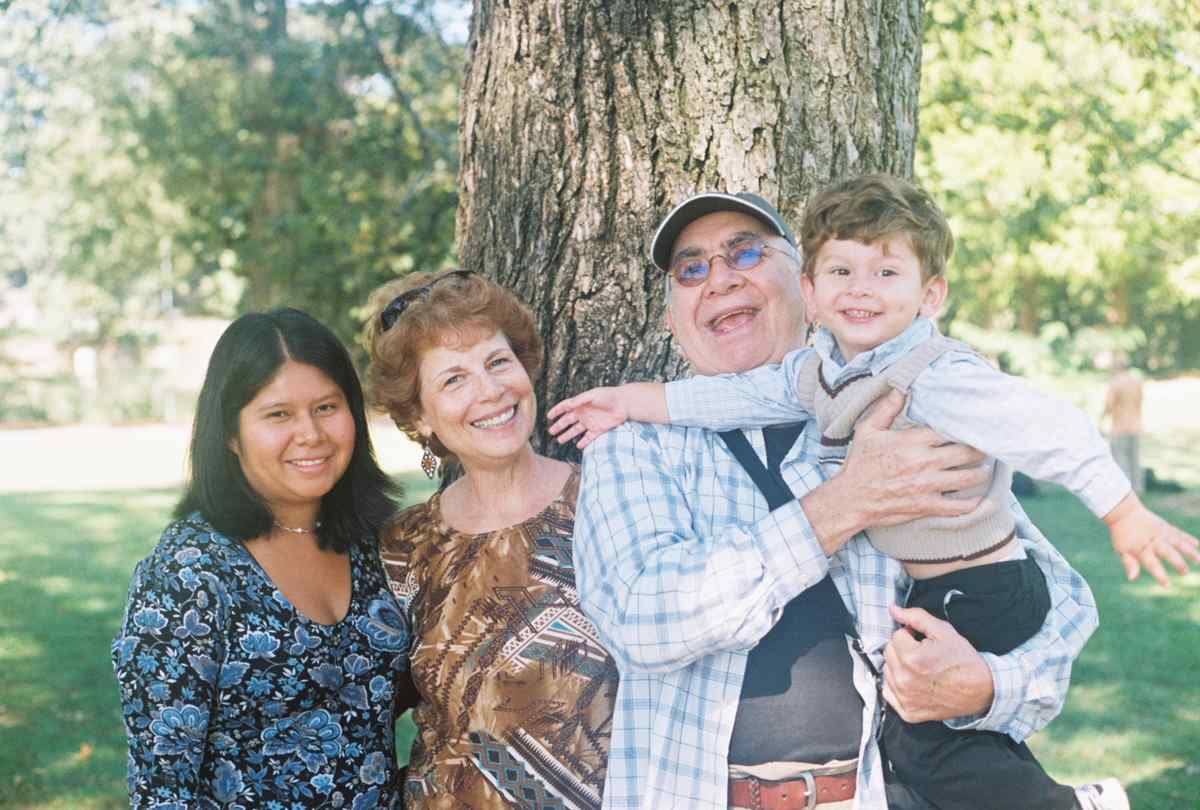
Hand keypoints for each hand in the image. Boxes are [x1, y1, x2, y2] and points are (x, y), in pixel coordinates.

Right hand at [547, 387, 628, 448]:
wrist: (624, 403)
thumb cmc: (608, 395)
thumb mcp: (592, 395)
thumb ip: (579, 400)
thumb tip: (568, 406)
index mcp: (580, 404)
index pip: (565, 408)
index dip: (557, 411)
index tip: (548, 416)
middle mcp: (584, 413)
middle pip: (568, 421)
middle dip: (559, 426)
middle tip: (551, 432)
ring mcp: (591, 422)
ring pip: (576, 430)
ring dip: (568, 435)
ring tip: (559, 440)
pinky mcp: (599, 429)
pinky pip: (589, 437)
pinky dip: (584, 442)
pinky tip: (578, 446)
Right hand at [801, 390, 989, 552]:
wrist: (850, 499)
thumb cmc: (859, 464)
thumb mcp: (868, 430)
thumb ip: (887, 408)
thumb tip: (901, 388)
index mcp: (912, 441)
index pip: (951, 430)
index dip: (966, 428)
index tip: (975, 426)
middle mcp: (924, 462)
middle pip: (967, 453)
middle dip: (981, 449)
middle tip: (988, 447)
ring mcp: (928, 486)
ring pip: (968, 477)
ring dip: (981, 472)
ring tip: (985, 468)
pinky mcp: (927, 506)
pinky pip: (958, 507)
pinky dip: (973, 504)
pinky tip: (980, 499)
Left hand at [882, 605, 993, 722]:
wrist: (982, 690)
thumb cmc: (964, 661)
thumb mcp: (944, 631)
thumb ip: (916, 617)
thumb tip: (893, 609)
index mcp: (913, 658)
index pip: (896, 636)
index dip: (911, 635)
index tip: (924, 642)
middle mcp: (905, 680)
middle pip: (889, 652)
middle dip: (903, 649)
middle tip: (924, 654)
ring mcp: (905, 698)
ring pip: (887, 670)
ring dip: (899, 666)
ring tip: (922, 669)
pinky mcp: (908, 712)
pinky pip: (888, 691)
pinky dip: (898, 685)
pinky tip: (915, 682)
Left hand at [1104, 493, 1199, 586]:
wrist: (1124, 512)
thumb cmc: (1122, 535)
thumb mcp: (1122, 550)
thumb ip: (1129, 563)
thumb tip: (1132, 578)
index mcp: (1142, 549)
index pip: (1152, 564)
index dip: (1159, 574)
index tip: (1167, 585)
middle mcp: (1154, 541)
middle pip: (1168, 553)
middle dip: (1178, 563)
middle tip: (1184, 573)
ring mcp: (1162, 533)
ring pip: (1179, 543)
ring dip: (1190, 551)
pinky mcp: (1167, 527)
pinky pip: (1180, 533)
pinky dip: (1189, 539)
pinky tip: (1198, 545)